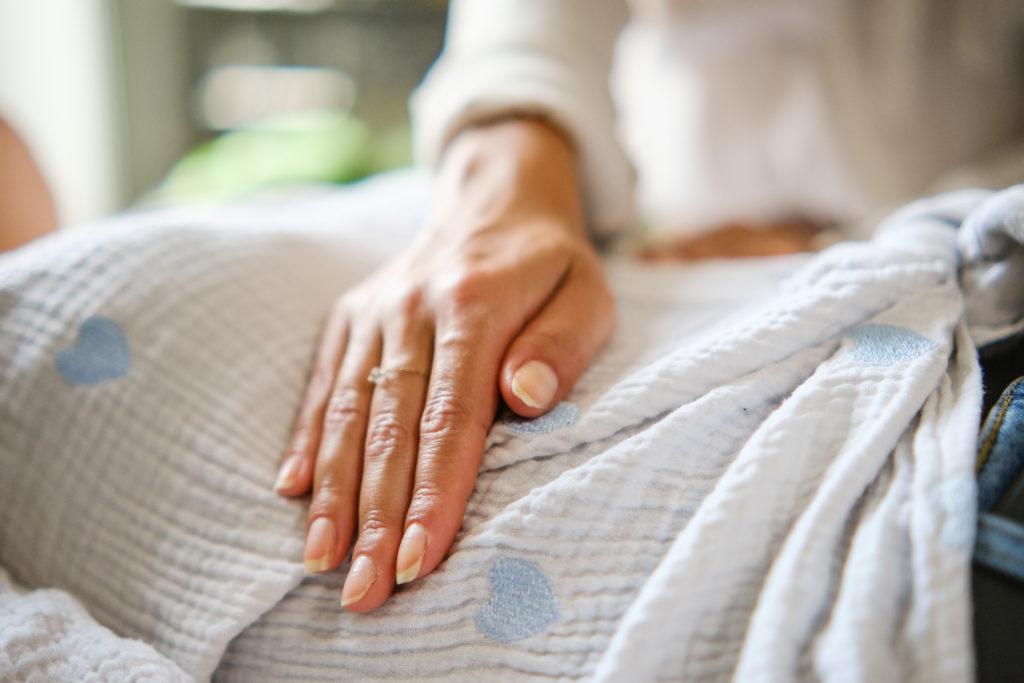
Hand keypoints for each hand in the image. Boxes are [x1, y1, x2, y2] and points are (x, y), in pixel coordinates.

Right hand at [274, 118, 616, 611]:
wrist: (493, 201)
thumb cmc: (549, 265)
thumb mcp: (587, 294)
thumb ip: (561, 345)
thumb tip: (523, 398)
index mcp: (473, 305)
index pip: (451, 418)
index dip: (434, 493)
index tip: (420, 558)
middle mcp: (412, 310)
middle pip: (390, 429)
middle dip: (376, 517)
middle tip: (365, 590)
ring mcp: (374, 314)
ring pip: (348, 414)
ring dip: (334, 492)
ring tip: (322, 561)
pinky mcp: (350, 319)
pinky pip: (324, 384)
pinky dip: (308, 439)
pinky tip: (294, 491)